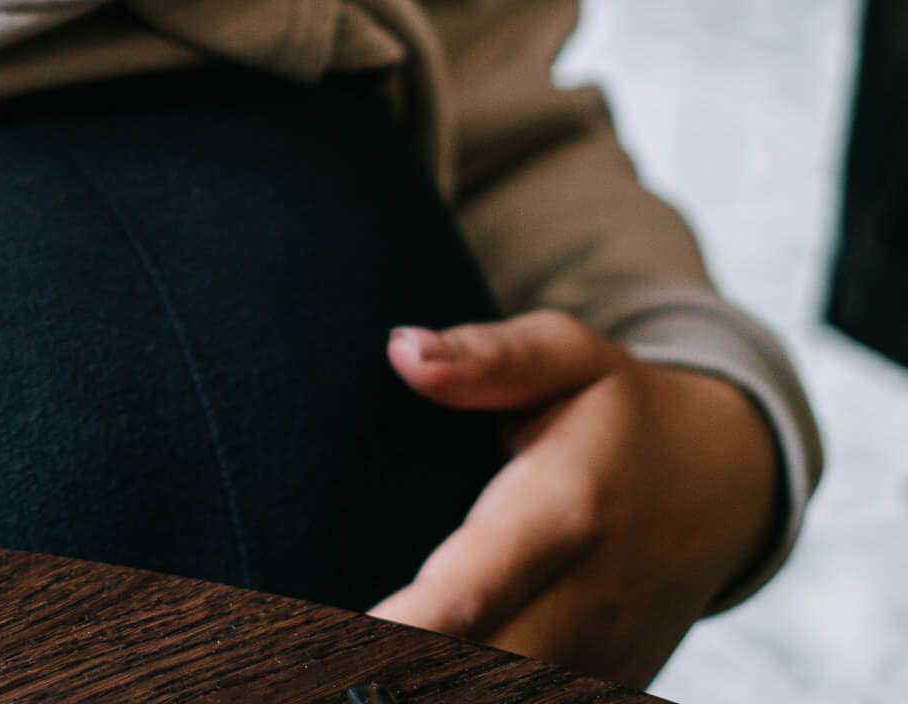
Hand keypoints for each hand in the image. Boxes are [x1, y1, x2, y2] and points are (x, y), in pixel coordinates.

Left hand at [372, 310, 779, 687]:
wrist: (727, 482)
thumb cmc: (621, 408)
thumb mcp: (566, 355)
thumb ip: (485, 357)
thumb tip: (401, 350)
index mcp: (562, 514)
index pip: (470, 593)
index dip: (403, 630)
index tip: (339, 649)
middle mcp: (584, 604)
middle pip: (479, 673)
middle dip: (390, 675)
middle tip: (291, 669)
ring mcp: (599, 660)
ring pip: (504, 697)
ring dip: (420, 683)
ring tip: (342, 669)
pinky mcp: (605, 685)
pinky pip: (530, 702)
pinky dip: (464, 687)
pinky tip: (386, 676)